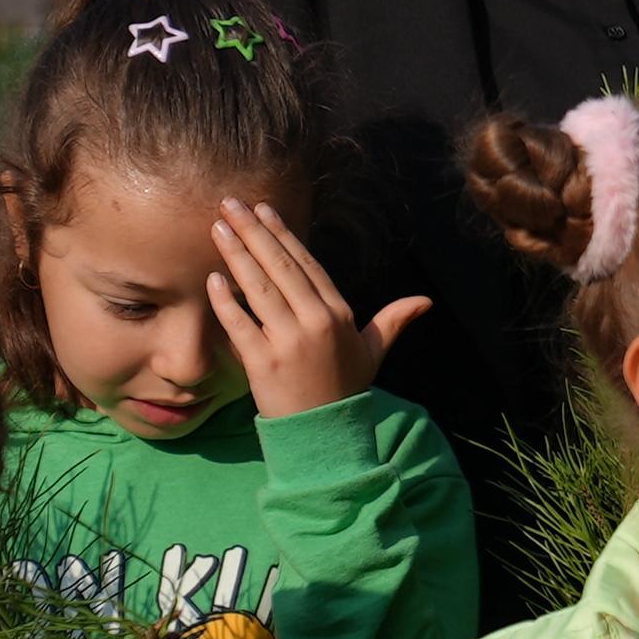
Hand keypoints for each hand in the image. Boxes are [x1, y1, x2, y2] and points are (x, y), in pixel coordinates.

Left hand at [206, 199, 428, 420]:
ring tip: (218, 228)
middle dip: (253, 232)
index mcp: (339, 313)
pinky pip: (240, 325)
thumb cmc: (345, 388)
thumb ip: (393, 321)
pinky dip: (226, 302)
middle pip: (280, 267)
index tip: (264, 210)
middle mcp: (316, 322)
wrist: (324, 433)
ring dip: (236, 255)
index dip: (284, 235)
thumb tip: (425, 301)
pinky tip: (213, 278)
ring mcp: (288, 342)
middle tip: (230, 205)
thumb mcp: (373, 351)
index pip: (307, 264)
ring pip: (259, 289)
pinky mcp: (263, 363)